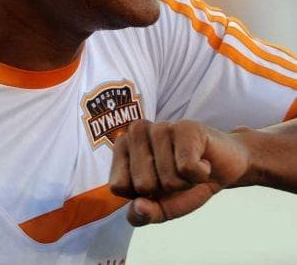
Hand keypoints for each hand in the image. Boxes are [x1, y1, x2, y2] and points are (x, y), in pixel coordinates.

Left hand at [109, 119, 250, 225]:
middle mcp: (136, 132)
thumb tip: (139, 207)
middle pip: (142, 184)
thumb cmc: (184, 184)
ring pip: (167, 179)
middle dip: (165, 190)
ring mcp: (160, 127)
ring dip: (185, 182)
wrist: (222, 168)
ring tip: (189, 167)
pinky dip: (200, 175)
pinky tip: (203, 162)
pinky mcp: (185, 127)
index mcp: (122, 148)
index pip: (117, 186)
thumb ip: (142, 214)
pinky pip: (187, 168)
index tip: (154, 186)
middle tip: (176, 175)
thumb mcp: (160, 208)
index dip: (140, 196)